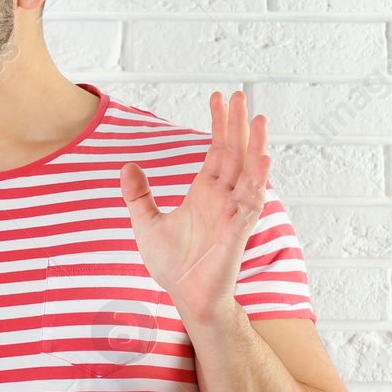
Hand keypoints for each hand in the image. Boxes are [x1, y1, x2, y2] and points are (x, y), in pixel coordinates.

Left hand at [120, 89, 271, 324]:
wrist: (184, 297)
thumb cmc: (172, 264)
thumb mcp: (145, 222)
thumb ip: (138, 194)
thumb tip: (127, 166)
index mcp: (204, 191)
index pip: (216, 150)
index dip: (219, 124)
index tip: (219, 97)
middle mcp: (223, 197)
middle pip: (234, 153)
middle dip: (237, 125)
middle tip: (242, 94)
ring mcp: (233, 213)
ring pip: (249, 173)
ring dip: (255, 147)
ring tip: (259, 120)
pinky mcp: (237, 233)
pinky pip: (251, 203)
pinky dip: (258, 182)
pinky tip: (263, 162)